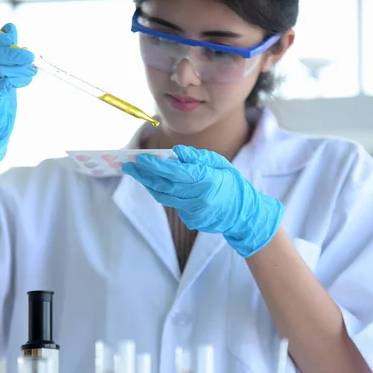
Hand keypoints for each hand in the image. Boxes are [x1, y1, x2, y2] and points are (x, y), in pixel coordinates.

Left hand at [121, 145, 283, 256]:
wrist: (243, 212)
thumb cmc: (231, 183)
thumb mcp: (219, 163)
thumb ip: (197, 158)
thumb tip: (176, 152)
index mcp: (206, 180)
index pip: (174, 172)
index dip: (155, 166)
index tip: (140, 158)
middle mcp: (198, 198)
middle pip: (164, 186)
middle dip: (144, 175)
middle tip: (129, 166)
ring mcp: (194, 211)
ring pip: (164, 198)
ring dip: (149, 185)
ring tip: (139, 174)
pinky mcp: (191, 220)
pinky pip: (173, 205)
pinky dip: (164, 194)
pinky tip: (158, 185)